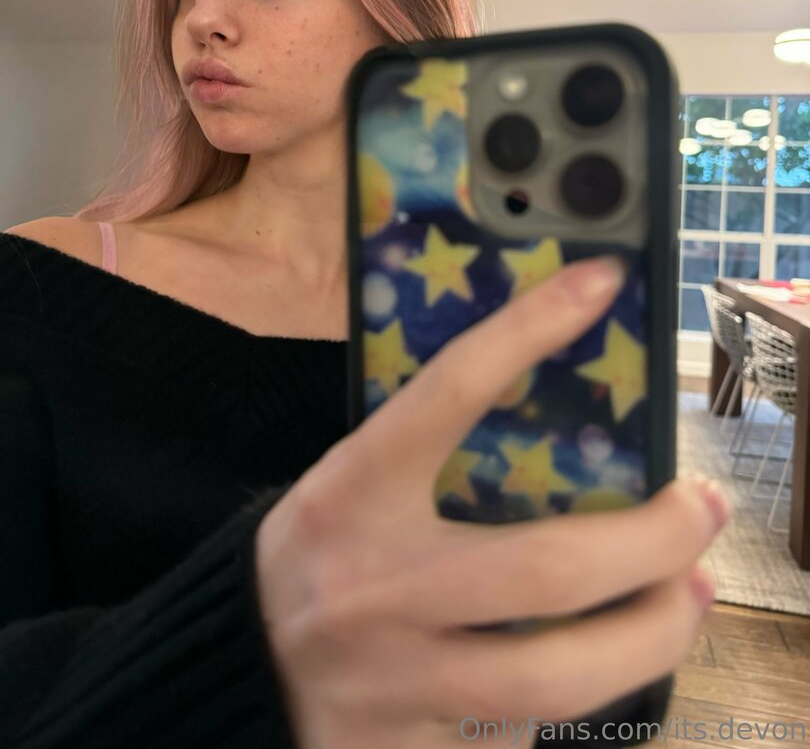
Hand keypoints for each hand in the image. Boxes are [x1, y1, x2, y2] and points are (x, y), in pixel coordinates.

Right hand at [254, 256, 728, 748]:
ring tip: (692, 595)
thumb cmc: (318, 551)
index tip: (600, 283)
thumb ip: (431, 453)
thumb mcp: (353, 482)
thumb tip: (551, 412)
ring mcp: (391, 679)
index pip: (448, 392)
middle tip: (703, 508)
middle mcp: (374, 584)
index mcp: (353, 491)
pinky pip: (518, 734)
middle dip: (655, 539)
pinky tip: (593, 663)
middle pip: (546, 567)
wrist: (235, 663)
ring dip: (653, 635)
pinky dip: (570, 696)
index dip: (527, 329)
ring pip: (554, 676)